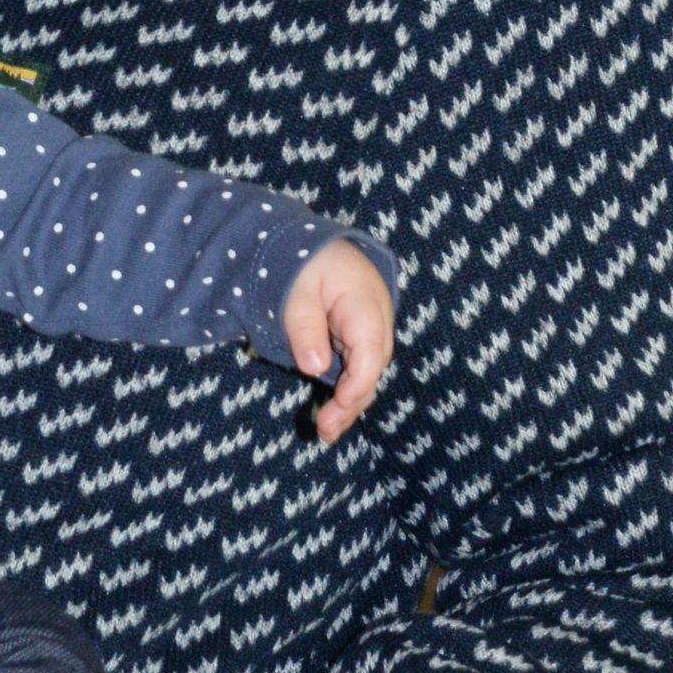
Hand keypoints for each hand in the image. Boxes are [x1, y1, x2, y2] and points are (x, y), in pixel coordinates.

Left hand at [282, 238, 392, 443]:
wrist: (314, 240)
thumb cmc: (302, 261)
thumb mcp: (296, 289)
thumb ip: (305, 326)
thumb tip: (316, 369)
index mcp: (366, 305)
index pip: (370, 355)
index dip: (355, 388)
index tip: (335, 410)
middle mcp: (377, 320)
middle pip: (372, 369)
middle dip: (351, 403)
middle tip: (324, 432)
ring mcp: (372, 327)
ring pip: (367, 371)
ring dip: (350, 401)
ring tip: (327, 431)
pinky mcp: (360, 333)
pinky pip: (360, 364)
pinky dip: (348, 386)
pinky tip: (333, 409)